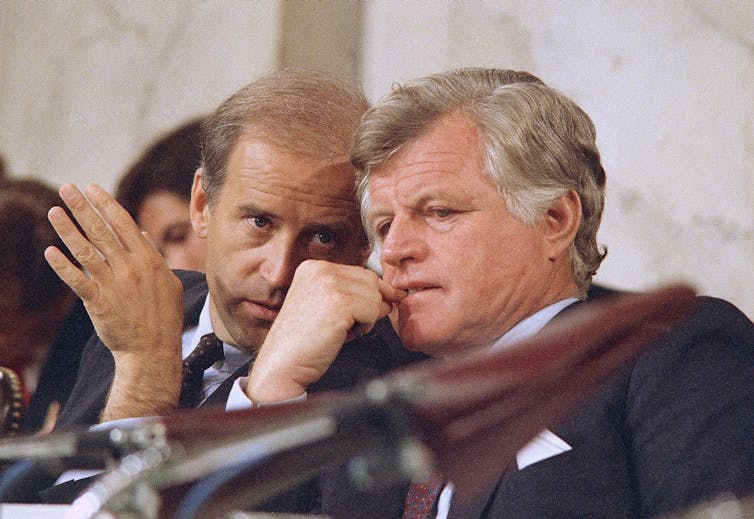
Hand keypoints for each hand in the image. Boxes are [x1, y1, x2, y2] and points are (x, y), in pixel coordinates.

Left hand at [44, 183, 183, 418]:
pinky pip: (78, 281)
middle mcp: (130, 268)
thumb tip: (141, 233)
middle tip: (67, 189)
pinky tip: (50, 252)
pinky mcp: (99, 302)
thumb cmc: (164, 316)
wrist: (153, 350)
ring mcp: (114, 285)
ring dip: (68, 229)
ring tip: (54, 211)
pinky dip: (63, 266)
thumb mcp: (169, 282)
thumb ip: (154, 256)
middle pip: (102, 231)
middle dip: (83, 207)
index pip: (123, 223)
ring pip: (87, 251)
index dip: (105, 204)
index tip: (91, 187)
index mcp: (148, 260)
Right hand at [245, 259, 405, 402]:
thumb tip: (389, 294)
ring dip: (369, 316)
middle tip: (360, 323)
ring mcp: (328, 285)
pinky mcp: (338, 304)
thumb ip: (350, 294)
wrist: (282, 364)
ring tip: (346, 329)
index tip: (382, 303)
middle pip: (370, 280)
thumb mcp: (324, 306)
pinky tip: (346, 333)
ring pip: (374, 296)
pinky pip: (373, 310)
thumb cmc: (303, 341)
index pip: (359, 272)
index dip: (373, 291)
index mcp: (312, 267)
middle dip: (373, 303)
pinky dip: (367, 325)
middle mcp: (319, 270)